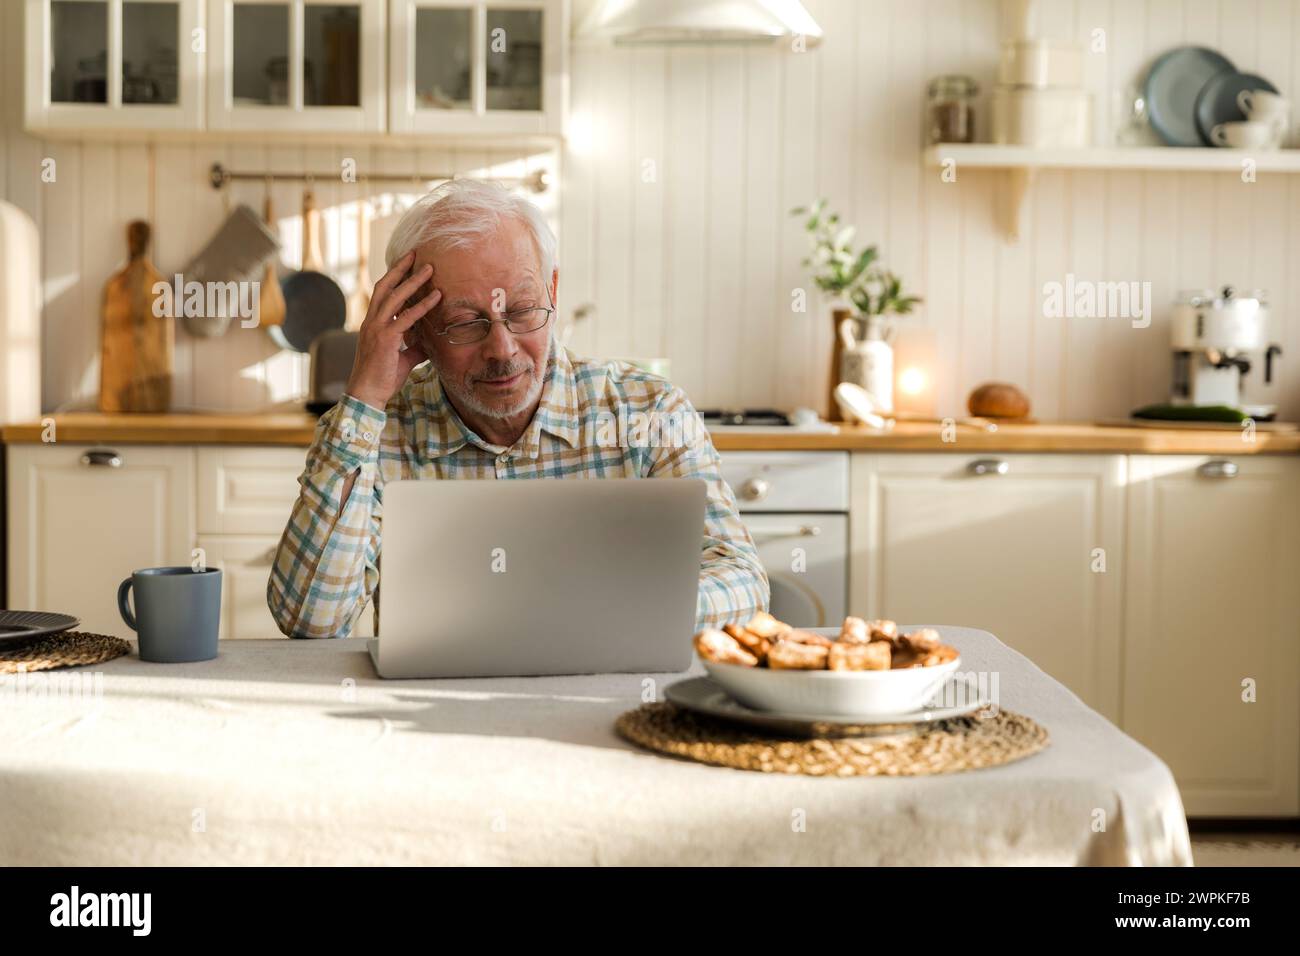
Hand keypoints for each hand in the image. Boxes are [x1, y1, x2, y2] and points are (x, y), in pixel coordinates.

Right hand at [344, 250, 441, 409]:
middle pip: (385, 286)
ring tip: (429, 268)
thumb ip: (414, 347)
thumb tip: (429, 343)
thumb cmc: (383, 378)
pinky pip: (406, 318)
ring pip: (395, 297)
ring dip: (413, 280)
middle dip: (400, 268)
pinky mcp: (385, 339)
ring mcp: (376, 329)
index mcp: (372, 324)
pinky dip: (422, 306)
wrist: (367, 394)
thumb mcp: (403, 359)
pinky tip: (436, 296)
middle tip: (415, 253)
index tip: (406, 264)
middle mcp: (371, 322)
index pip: (382, 294)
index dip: (393, 277)